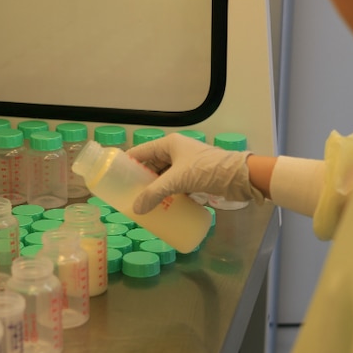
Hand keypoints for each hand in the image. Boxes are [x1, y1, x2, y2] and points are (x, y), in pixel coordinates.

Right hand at [127, 133, 262, 213]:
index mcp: (169, 144)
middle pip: (152, 165)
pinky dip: (169, 193)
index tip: (115, 179)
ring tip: (143, 203)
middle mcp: (176, 150)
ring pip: (164, 176)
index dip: (127, 164)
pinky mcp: (196, 176)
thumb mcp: (176, 181)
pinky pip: (176, 184)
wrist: (237, 177)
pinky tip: (162, 205)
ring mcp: (187, 163)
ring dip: (155, 188)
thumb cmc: (206, 171)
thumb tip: (136, 209)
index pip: (141, 152)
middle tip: (129, 195)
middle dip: (141, 180)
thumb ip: (154, 194)